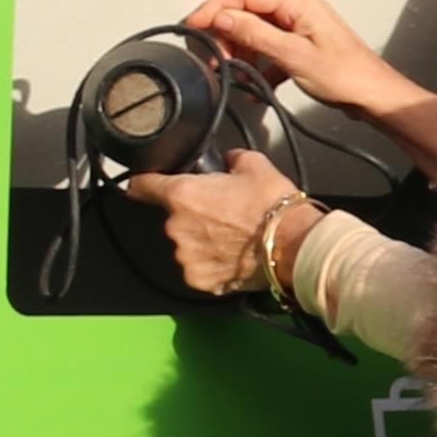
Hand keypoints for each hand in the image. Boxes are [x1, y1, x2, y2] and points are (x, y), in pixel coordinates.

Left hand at [128, 149, 296, 297]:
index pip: (141, 185)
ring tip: (234, 237)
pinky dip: (213, 263)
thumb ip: (232, 158)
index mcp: (182, 195)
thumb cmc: (274, 206)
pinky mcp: (200, 279)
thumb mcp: (256, 165)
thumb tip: (228, 160)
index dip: (144, 182)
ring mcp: (186, 256)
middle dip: (194, 213)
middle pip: (173, 216)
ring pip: (187, 243)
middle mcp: (176, 228)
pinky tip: (235, 256)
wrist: (294, 245)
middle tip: (224, 212)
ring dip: (202, 239)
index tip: (147, 184)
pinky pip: (199, 267)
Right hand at [182, 0, 402, 114]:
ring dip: (239, 51)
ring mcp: (299, 30)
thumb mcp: (293, 56)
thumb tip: (223, 17)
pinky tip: (253, 85)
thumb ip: (256, 35)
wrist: (375, 97)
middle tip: (213, 57)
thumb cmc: (347, 76)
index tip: (193, 25)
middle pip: (247, 11)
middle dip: (225, 33)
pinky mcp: (300, 49)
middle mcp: (298, 12)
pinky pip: (268, 51)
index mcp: (298, 5)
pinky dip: (256, 66)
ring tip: (231, 72)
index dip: (215, 7)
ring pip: (255, 32)